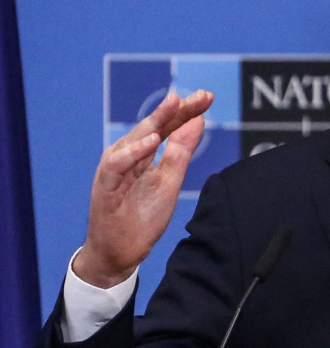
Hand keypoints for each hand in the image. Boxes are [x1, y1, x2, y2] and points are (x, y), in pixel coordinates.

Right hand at [74, 90, 213, 287]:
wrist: (121, 251)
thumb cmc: (143, 216)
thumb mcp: (170, 181)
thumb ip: (181, 151)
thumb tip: (199, 120)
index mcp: (145, 154)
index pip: (168, 127)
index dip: (186, 111)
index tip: (207, 97)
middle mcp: (128, 155)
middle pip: (153, 127)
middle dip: (175, 110)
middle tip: (197, 96)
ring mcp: (115, 169)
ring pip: (134, 139)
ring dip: (155, 122)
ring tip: (175, 107)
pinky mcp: (105, 186)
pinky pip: (116, 165)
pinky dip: (133, 152)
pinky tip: (151, 141)